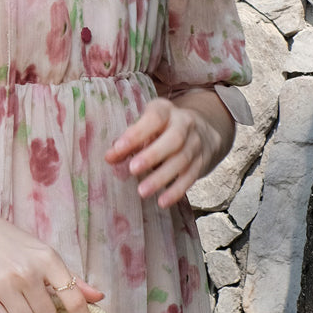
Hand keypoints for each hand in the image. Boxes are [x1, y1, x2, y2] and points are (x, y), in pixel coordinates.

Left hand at [105, 96, 222, 207]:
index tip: (118, 148)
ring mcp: (196, 144)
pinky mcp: (201, 162)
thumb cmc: (163, 128)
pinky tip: (162, 202)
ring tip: (142, 191)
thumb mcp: (147, 126)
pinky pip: (190, 177)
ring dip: (161, 177)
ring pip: (182, 160)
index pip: (154, 118)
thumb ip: (129, 140)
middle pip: (174, 139)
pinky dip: (176, 191)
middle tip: (132, 169)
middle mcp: (185, 124)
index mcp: (166, 110)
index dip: (137, 133)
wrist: (203, 130)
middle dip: (153, 155)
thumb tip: (109, 158)